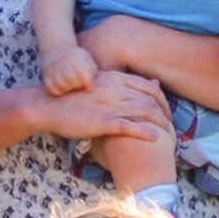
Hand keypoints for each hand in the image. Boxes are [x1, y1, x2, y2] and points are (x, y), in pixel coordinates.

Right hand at [30, 68, 171, 144]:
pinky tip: (155, 139)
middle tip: (170, 124)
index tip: (166, 110)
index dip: (162, 99)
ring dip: (159, 124)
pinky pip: (129, 127)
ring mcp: (109, 105)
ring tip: (167, 134)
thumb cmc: (72, 97)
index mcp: (114, 78)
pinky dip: (145, 132)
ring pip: (144, 112)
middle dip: (165, 113)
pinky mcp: (102, 122)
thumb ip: (120, 83)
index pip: (149, 86)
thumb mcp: (97, 84)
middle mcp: (115, 89)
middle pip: (151, 100)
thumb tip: (143, 83)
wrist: (48, 105)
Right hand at [41, 44, 98, 94]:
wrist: (57, 50)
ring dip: (68, 89)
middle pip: (71, 79)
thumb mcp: (88, 60)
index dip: (88, 83)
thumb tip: (91, 89)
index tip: (90, 88)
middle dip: (77, 85)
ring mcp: (53, 68)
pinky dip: (59, 91)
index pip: (83, 73)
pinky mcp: (46, 76)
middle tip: (79, 85)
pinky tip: (64, 88)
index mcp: (76, 56)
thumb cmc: (78, 59)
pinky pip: (52, 89)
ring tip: (72, 86)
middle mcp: (63, 61)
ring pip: (61, 85)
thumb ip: (92, 72)